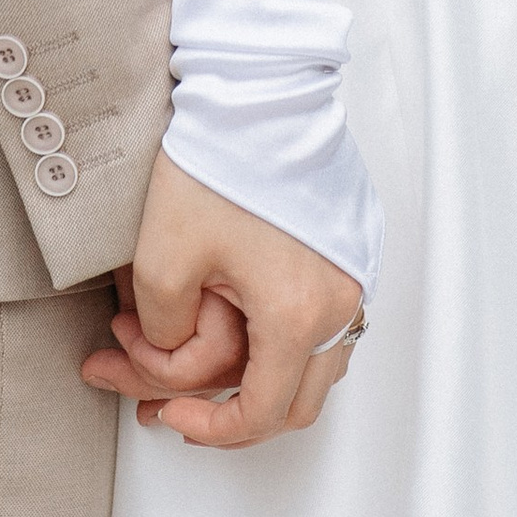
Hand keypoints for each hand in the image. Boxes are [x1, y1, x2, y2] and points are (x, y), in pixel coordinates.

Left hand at [80, 151, 364, 445]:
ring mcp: (353, 275)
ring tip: (209, 366)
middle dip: (235, 416)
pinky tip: (245, 322)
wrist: (261, 86)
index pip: (260, 413)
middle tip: (183, 404)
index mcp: (297, 314)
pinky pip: (328, 322)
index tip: (169, 414)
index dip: (209, 430)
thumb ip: (163, 331)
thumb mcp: (163, 257)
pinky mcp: (352, 248)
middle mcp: (340, 302)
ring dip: (265, 378)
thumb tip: (169, 348)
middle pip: (296, 402)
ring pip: (317, 365)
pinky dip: (288, 340)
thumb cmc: (220, 158)